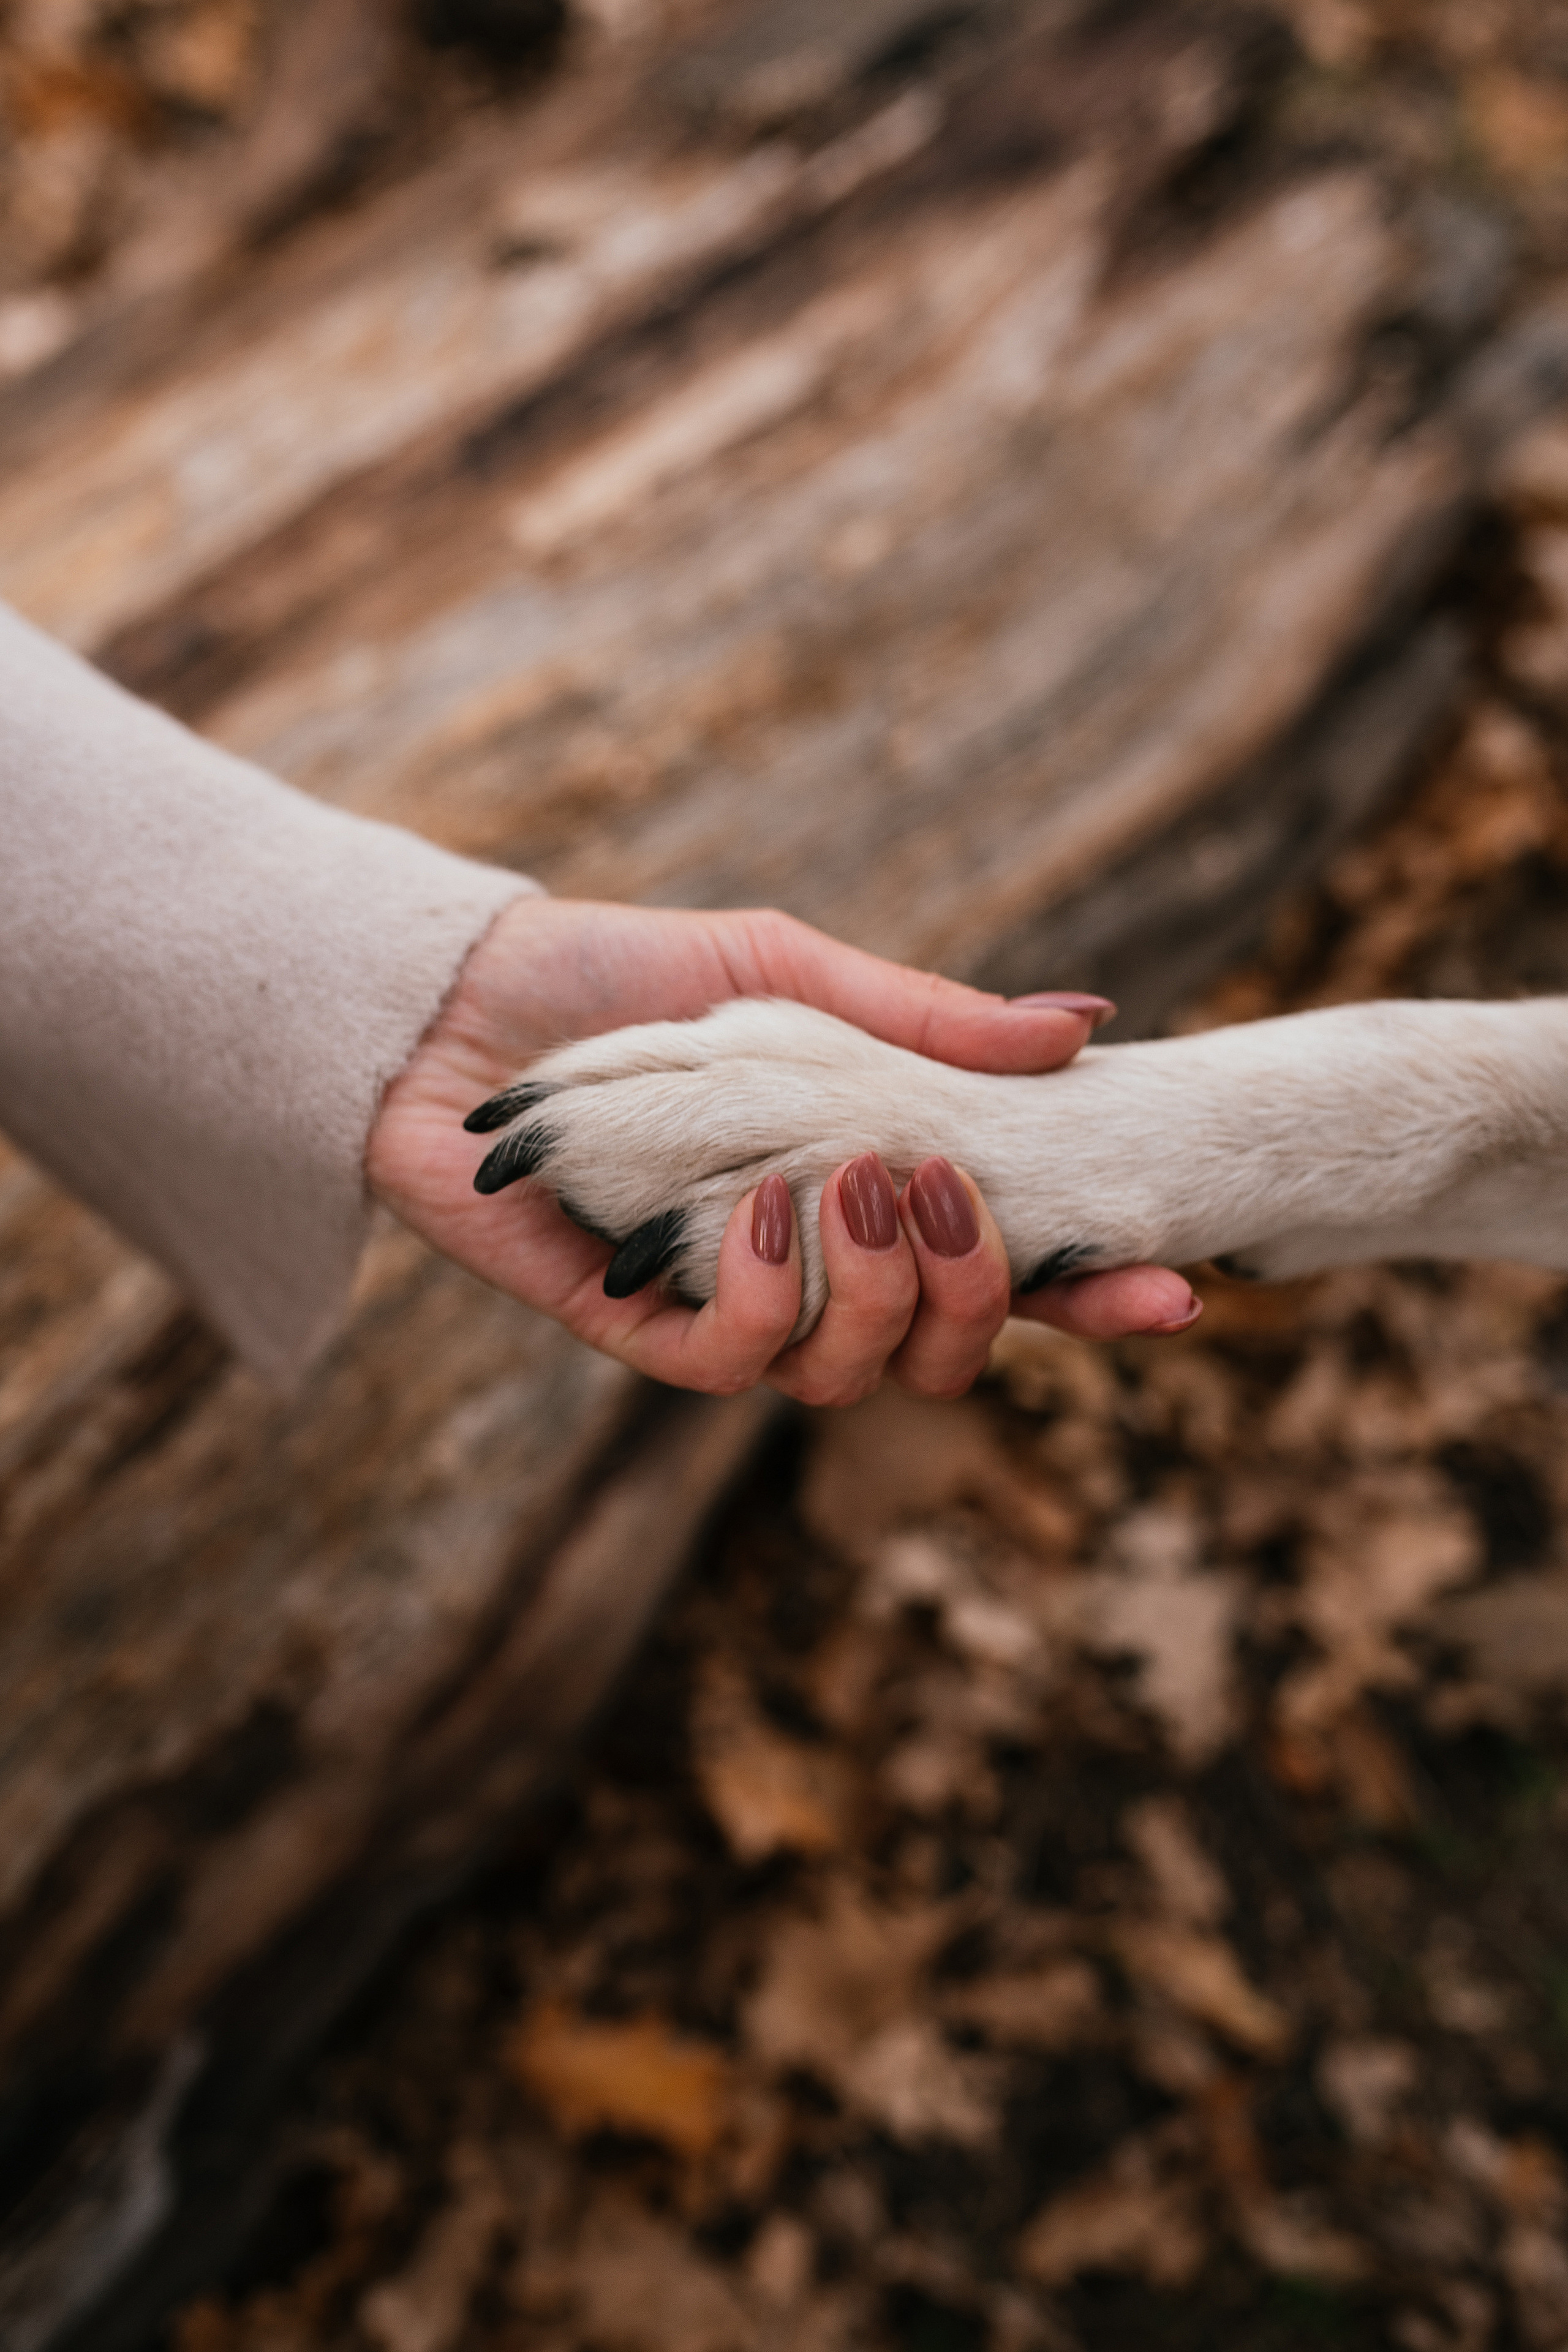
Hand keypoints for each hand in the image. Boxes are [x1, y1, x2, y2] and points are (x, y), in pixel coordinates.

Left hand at [366, 898, 1199, 1401]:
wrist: (460, 1004)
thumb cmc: (623, 981)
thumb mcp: (789, 972)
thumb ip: (926, 1018)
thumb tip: (1086, 1027)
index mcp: (869, 1193)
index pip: (1009, 1272)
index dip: (1098, 1301)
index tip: (1179, 1295)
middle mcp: (814, 1270)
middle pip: (946, 1357)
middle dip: (985, 1299)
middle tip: (953, 1191)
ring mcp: (731, 1308)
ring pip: (856, 1377)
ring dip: (881, 1289)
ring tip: (857, 1180)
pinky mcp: (640, 1330)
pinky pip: (737, 1367)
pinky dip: (768, 1294)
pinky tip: (760, 1203)